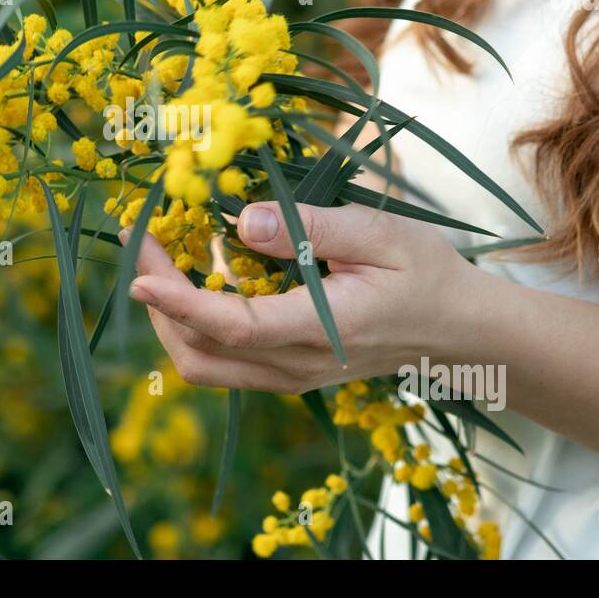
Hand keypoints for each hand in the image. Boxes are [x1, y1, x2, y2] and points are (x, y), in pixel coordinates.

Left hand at [122, 201, 483, 392]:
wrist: (461, 332)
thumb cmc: (427, 274)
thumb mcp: (380, 234)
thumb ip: (312, 228)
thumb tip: (243, 220)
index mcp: (322, 329)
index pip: (233, 324)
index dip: (178, 301)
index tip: (137, 271)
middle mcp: (298, 366)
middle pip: (201, 352)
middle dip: (159, 300)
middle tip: (144, 240)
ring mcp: (291, 376)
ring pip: (205, 365)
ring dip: (171, 317)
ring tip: (161, 260)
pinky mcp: (288, 373)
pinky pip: (224, 361)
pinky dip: (195, 325)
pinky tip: (197, 279)